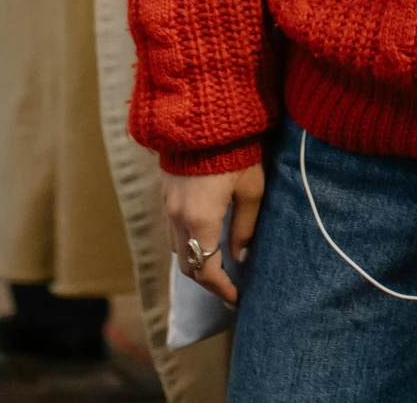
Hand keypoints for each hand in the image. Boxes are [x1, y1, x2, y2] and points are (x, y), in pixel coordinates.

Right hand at [161, 164, 264, 304]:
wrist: (206, 118)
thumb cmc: (237, 152)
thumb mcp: (251, 190)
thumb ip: (244, 227)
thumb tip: (240, 257)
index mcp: (200, 220)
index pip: (206, 269)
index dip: (221, 289)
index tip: (236, 299)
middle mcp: (177, 218)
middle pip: (186, 264)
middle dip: (207, 281)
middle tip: (227, 290)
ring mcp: (167, 206)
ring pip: (176, 249)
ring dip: (194, 262)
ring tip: (217, 268)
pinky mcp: (165, 194)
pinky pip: (172, 230)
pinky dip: (186, 244)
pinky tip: (202, 242)